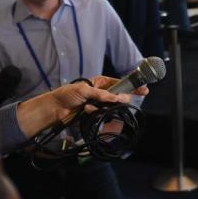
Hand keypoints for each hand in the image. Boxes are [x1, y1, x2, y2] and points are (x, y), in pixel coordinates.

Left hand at [15, 77, 147, 139]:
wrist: (53, 110)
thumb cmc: (65, 95)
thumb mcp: (84, 90)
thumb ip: (102, 94)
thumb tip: (117, 98)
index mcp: (100, 82)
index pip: (120, 83)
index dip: (132, 86)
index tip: (144, 90)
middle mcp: (101, 93)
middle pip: (119, 97)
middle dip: (117, 100)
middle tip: (115, 102)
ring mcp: (98, 105)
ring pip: (111, 108)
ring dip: (103, 108)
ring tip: (89, 107)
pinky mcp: (94, 115)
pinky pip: (103, 116)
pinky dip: (95, 114)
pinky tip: (86, 112)